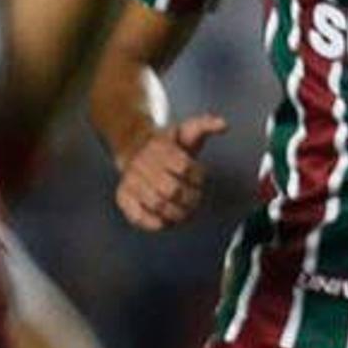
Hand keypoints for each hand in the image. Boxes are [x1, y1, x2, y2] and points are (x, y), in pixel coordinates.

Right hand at [114, 113, 226, 231]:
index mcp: (159, 148)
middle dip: (190, 199)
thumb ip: (205, 125)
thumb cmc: (168, 145)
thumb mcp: (186, 131)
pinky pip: (137, 215)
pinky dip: (154, 223)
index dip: (197, 178)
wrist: (133, 148)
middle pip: (172, 190)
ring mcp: (131, 182)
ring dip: (177, 214)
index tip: (199, 180)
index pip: (184, 167)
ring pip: (158, 204)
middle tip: (195, 202)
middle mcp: (142, 164)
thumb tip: (224, 125)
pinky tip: (166, 222)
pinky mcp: (123, 197)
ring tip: (185, 214)